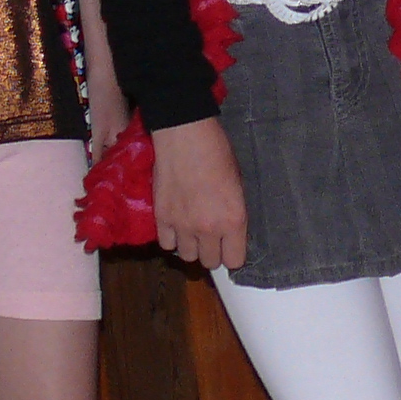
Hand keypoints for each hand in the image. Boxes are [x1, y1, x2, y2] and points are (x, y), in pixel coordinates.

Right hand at [149, 115, 250, 272]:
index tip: (231, 247)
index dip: (233, 255)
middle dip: (213, 252)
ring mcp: (182, 225)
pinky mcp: (161, 218)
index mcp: (233, 220)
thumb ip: (233, 212)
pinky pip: (166, 244)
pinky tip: (177, 226)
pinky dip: (172, 238)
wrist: (186, 137)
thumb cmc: (218, 153)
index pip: (234, 261)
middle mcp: (208, 229)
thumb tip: (230, 230)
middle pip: (210, 262)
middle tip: (212, 239)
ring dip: (192, 247)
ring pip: (187, 256)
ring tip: (193, 232)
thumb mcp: (238, 184)